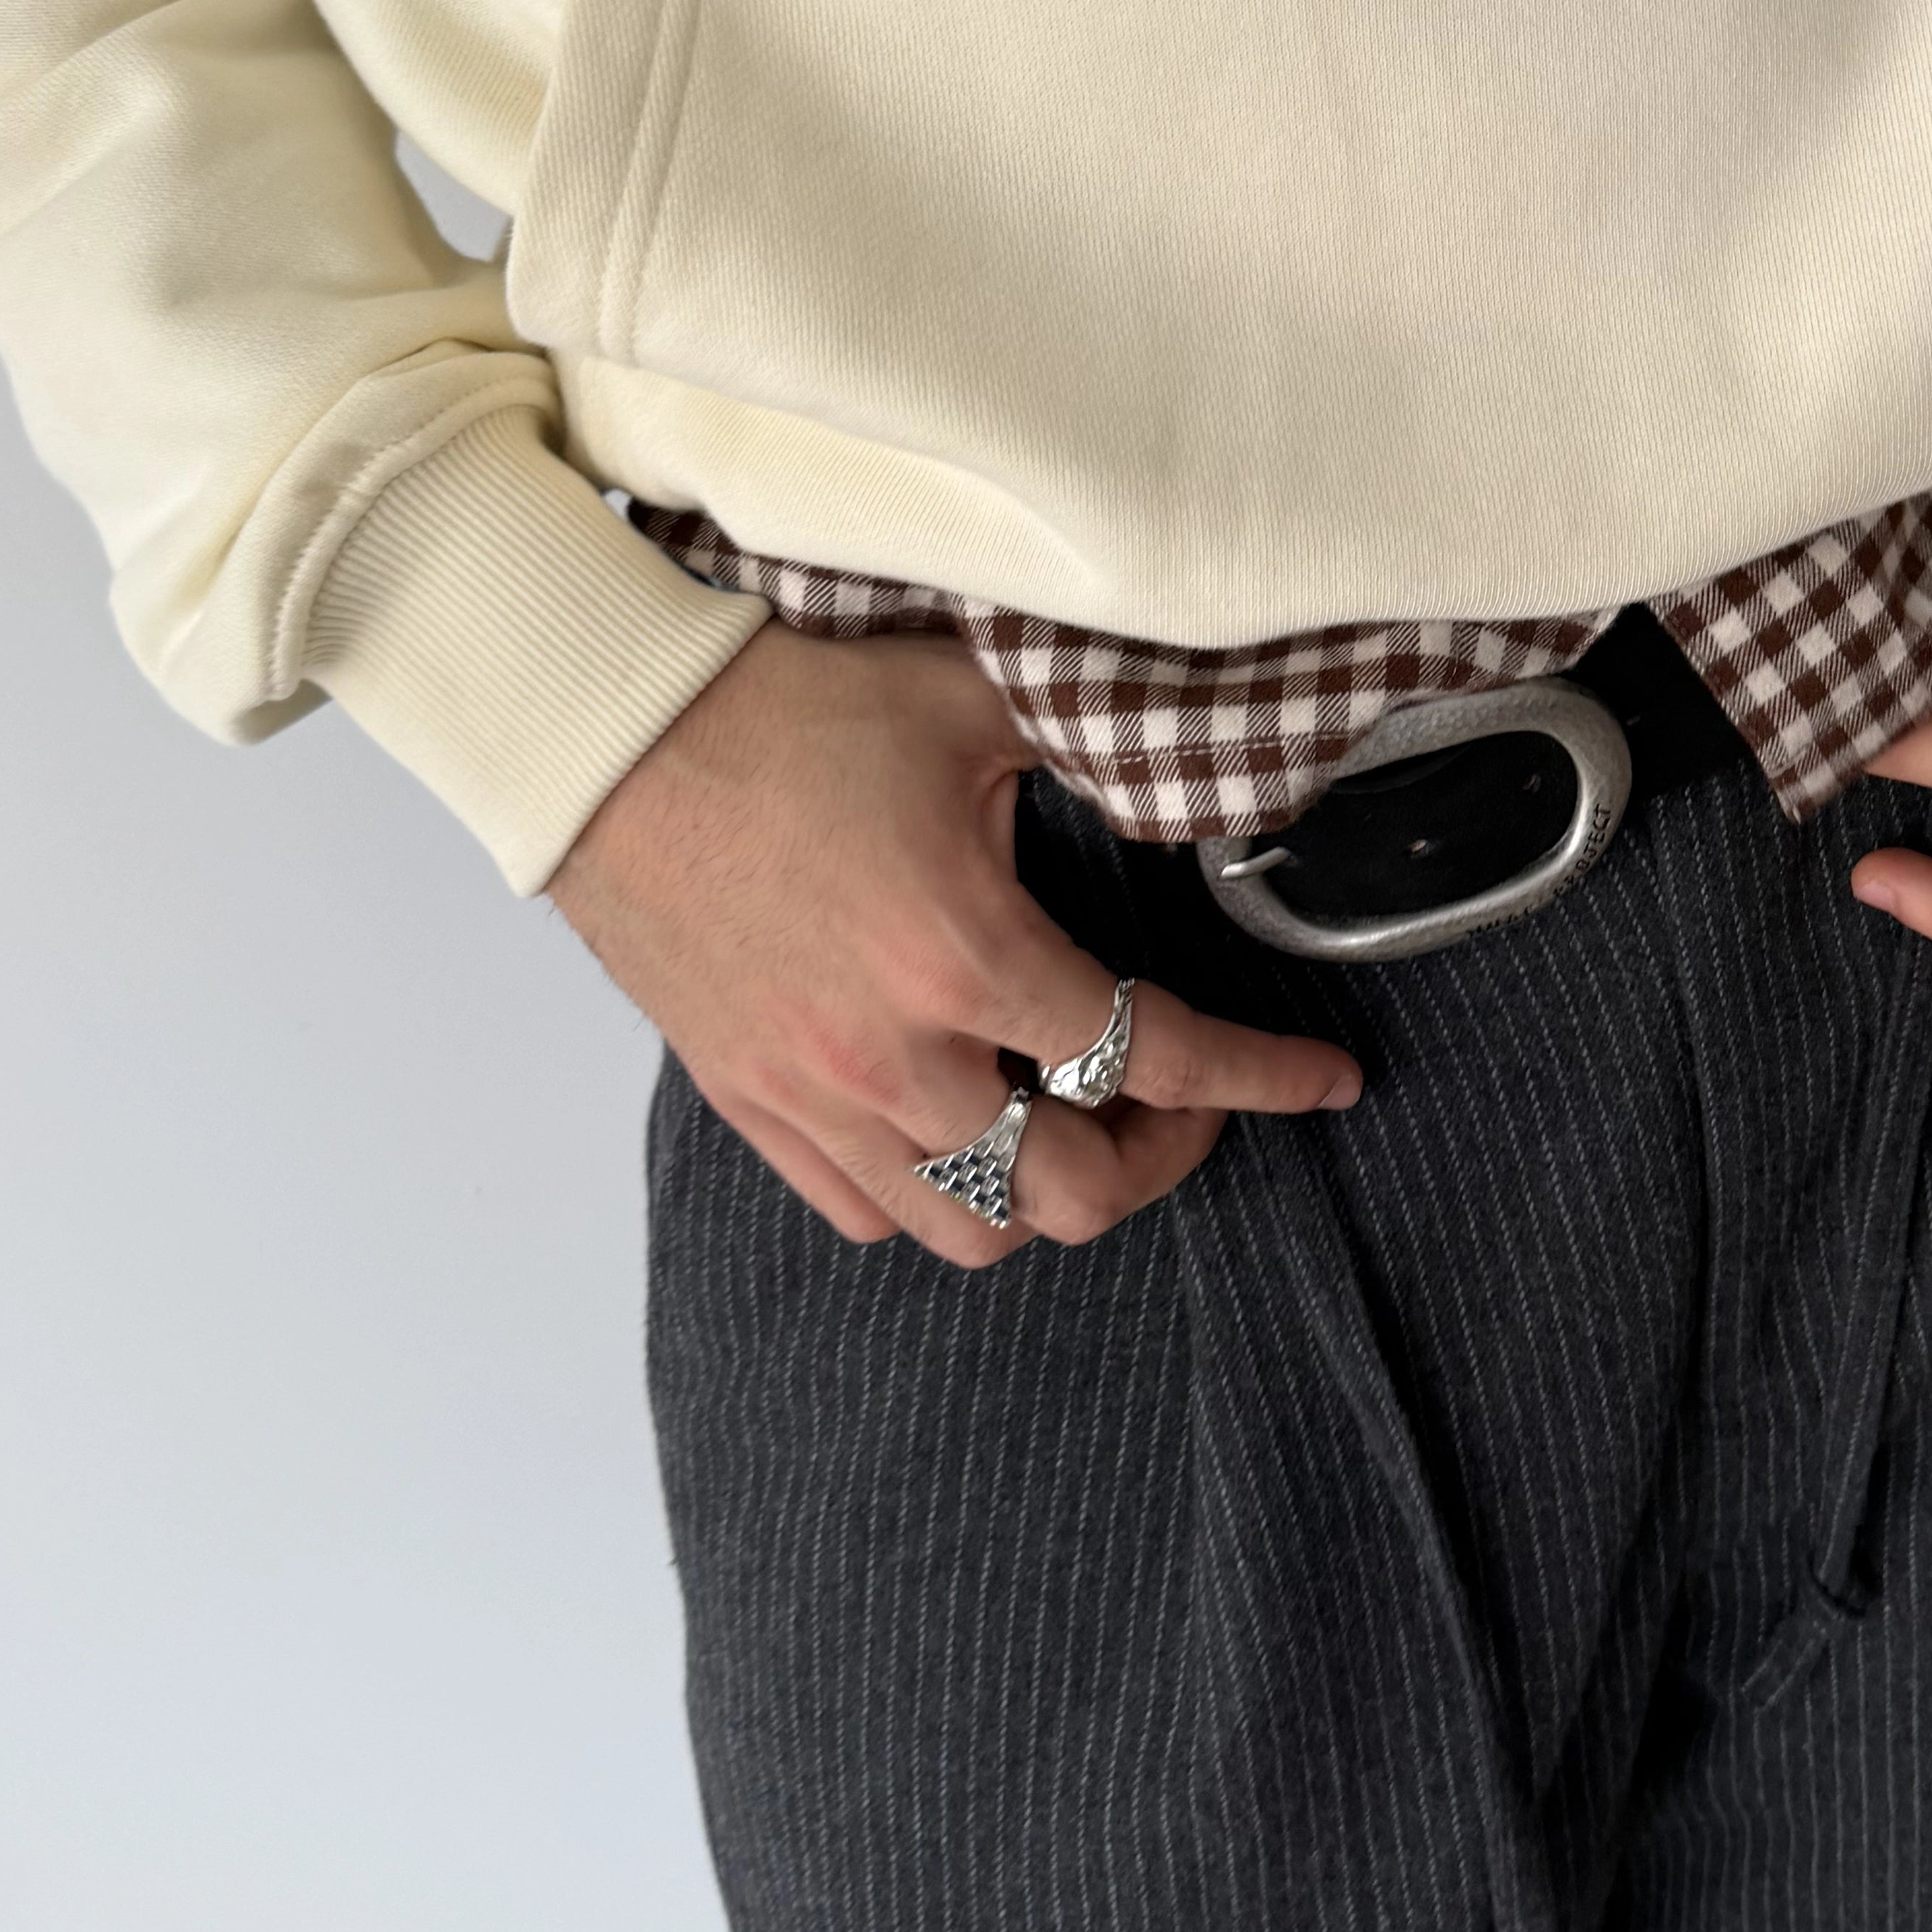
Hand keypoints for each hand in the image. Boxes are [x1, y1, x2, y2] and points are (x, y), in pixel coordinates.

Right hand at [548, 622, 1360, 1264]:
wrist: (605, 737)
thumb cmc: (782, 705)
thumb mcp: (972, 701)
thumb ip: (1096, 749)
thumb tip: (1194, 771)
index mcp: (964, 955)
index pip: (1155, 1055)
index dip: (1262, 1080)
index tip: (1326, 1081)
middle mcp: (892, 1056)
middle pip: (1071, 1191)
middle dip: (1160, 1158)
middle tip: (1185, 1101)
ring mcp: (813, 1094)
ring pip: (971, 1230)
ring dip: (1050, 1194)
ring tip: (1080, 1122)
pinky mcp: (750, 1100)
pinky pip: (867, 1212)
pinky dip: (940, 1197)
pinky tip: (968, 1131)